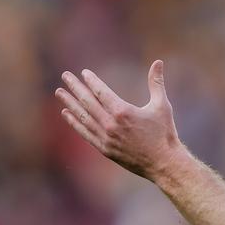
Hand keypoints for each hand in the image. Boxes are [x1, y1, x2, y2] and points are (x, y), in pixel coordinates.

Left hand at [55, 60, 181, 180]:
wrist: (163, 162)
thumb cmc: (164, 133)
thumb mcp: (162, 105)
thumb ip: (156, 83)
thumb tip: (158, 62)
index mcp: (123, 112)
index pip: (101, 92)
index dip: (92, 81)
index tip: (83, 73)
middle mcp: (111, 124)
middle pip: (88, 102)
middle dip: (75, 87)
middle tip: (65, 76)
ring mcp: (106, 138)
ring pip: (83, 117)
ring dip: (70, 103)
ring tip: (60, 93)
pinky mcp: (104, 149)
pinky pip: (85, 133)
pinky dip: (74, 123)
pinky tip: (66, 114)